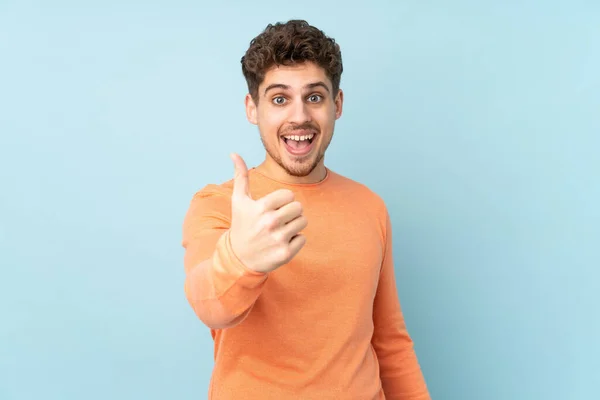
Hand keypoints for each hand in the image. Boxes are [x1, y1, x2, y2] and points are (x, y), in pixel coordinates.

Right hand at [228, 153, 307, 272]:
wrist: (239, 258)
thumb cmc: (241, 224)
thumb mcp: (239, 201)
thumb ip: (240, 176)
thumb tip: (234, 153)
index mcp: (261, 208)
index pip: (289, 195)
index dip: (283, 201)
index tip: (273, 208)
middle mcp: (270, 223)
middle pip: (299, 208)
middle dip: (291, 212)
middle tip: (279, 219)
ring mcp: (278, 239)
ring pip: (303, 222)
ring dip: (294, 225)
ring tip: (280, 230)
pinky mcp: (285, 253)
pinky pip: (303, 238)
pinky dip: (295, 240)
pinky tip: (281, 242)